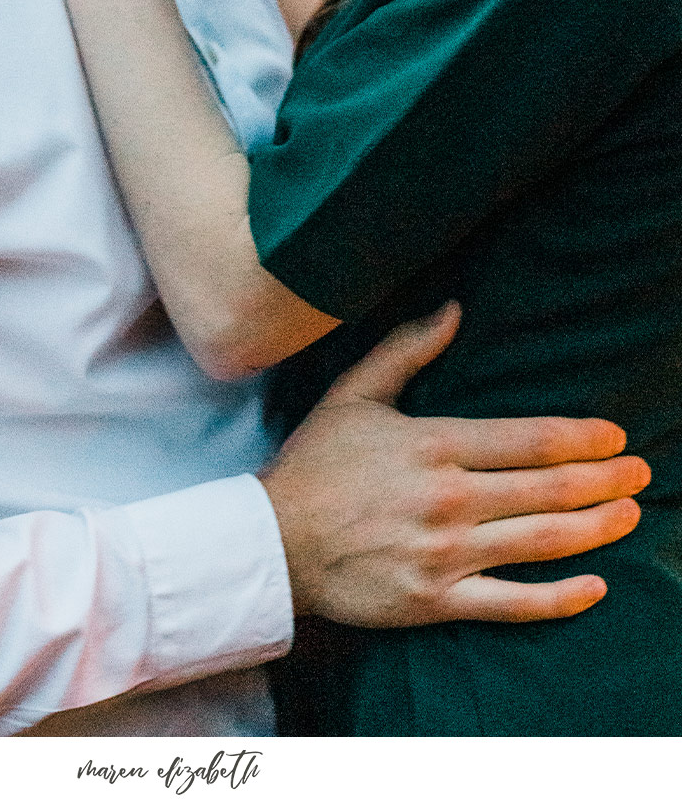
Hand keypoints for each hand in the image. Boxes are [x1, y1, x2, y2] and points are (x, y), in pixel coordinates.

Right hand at [260, 302, 649, 626]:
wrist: (271, 543)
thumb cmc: (314, 465)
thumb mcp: (354, 394)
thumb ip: (407, 350)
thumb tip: (454, 309)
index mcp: (433, 444)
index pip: (529, 439)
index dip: (582, 437)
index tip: (614, 435)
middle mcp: (448, 499)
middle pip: (548, 489)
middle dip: (604, 479)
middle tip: (640, 471)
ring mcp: (445, 554)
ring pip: (541, 542)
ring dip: (596, 527)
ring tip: (630, 513)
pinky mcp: (437, 600)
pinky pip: (512, 604)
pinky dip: (560, 598)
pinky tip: (595, 585)